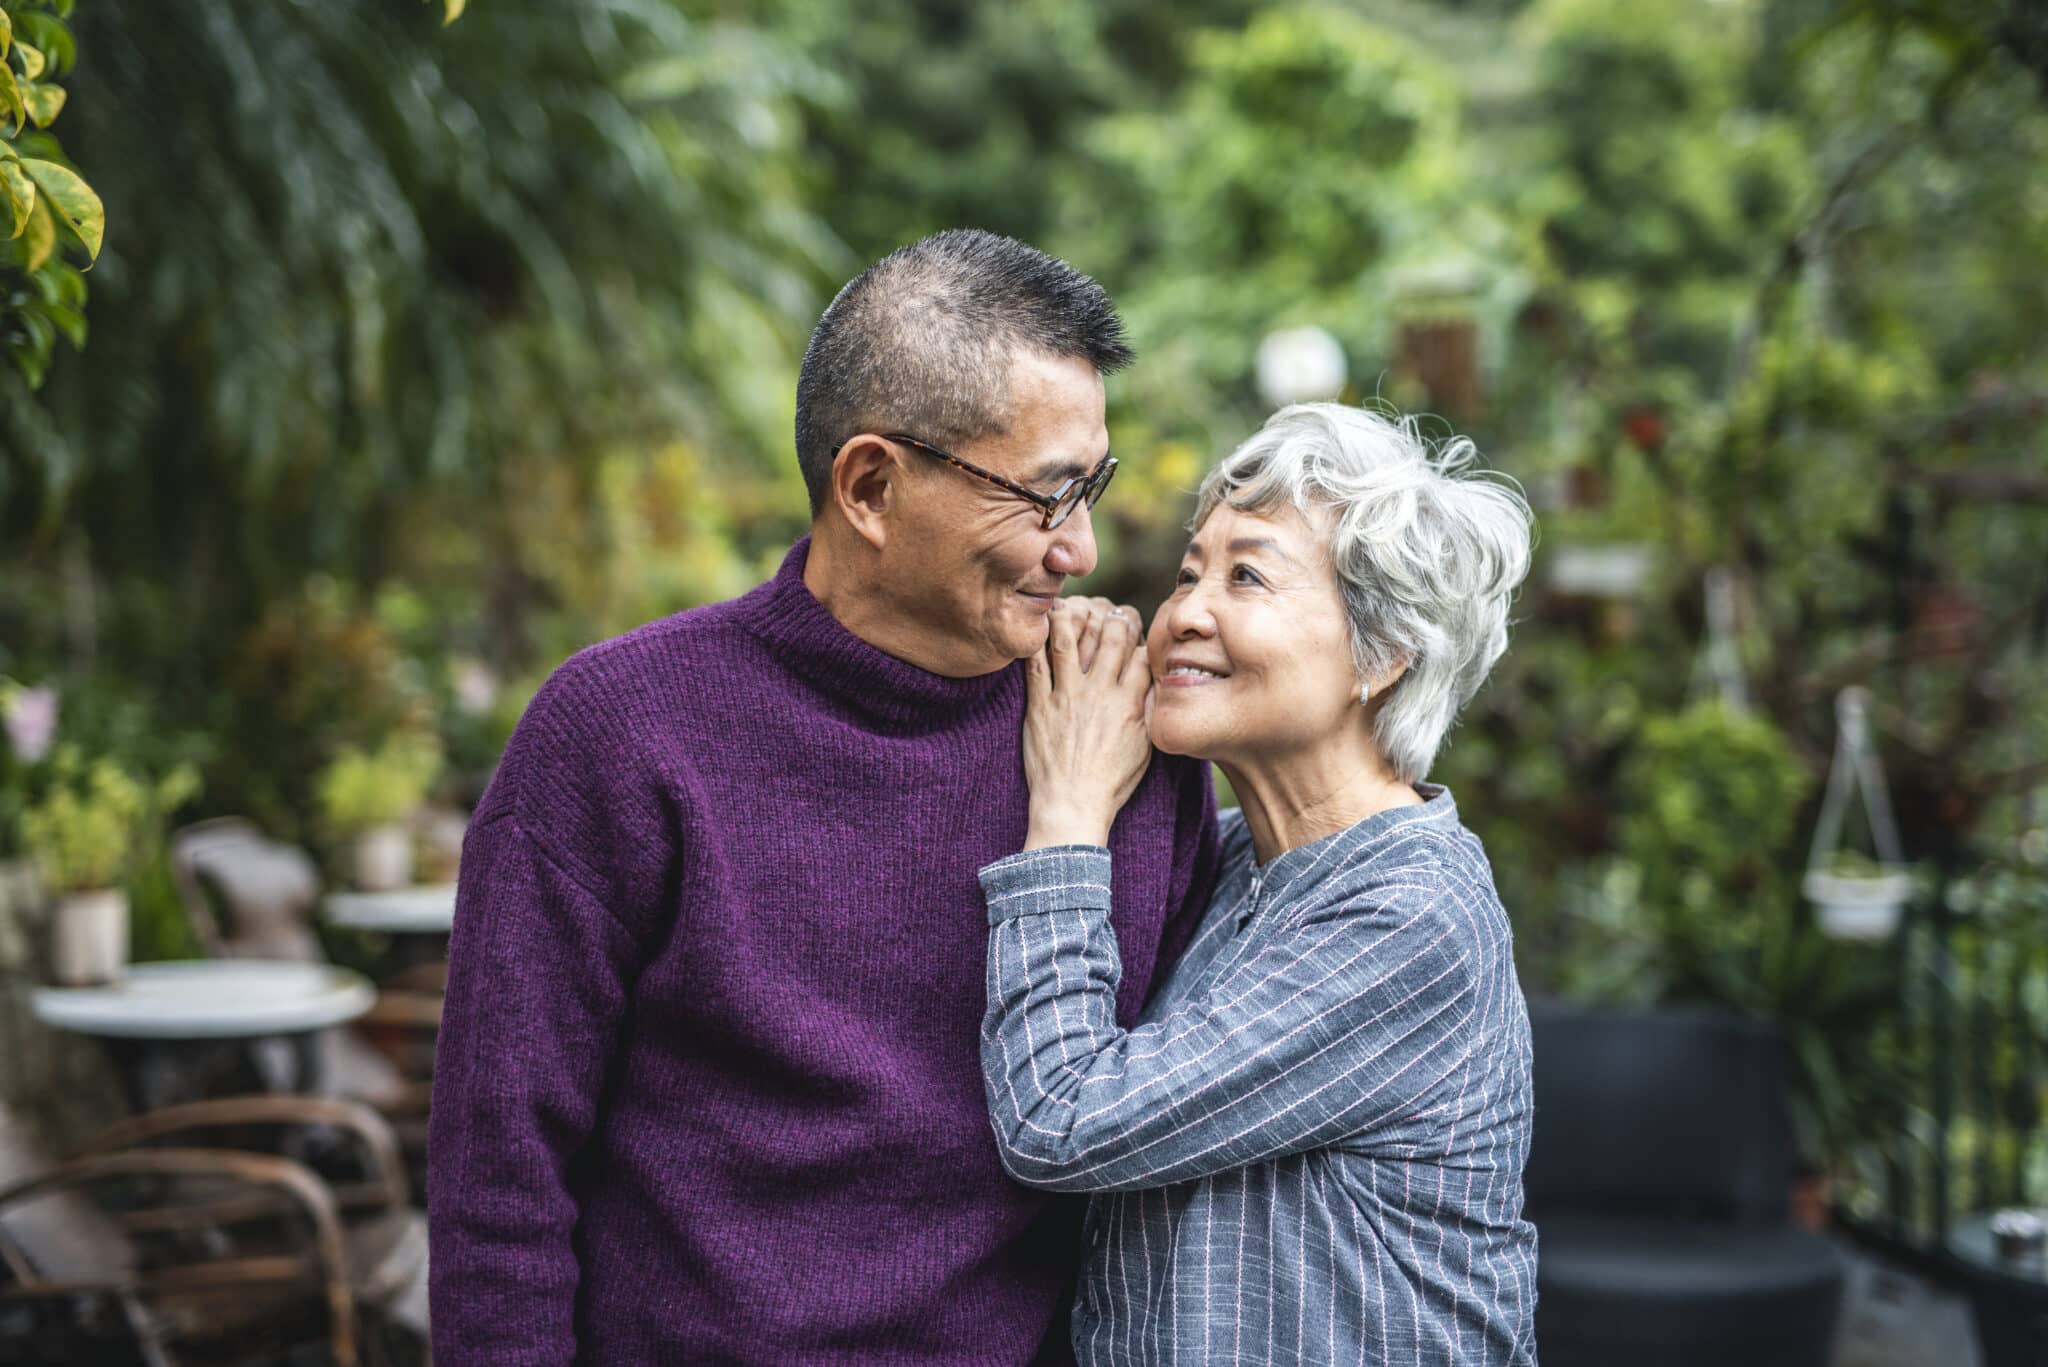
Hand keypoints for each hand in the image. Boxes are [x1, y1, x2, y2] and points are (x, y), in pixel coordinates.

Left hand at [1021, 598, 1154, 848]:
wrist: (1072, 805)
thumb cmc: (1111, 783)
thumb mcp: (1145, 748)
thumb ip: (1149, 711)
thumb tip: (1154, 683)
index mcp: (1129, 704)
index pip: (1142, 654)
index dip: (1142, 636)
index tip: (1136, 632)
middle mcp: (1100, 694)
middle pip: (1110, 638)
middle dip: (1113, 617)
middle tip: (1110, 611)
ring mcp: (1067, 697)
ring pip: (1068, 641)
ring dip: (1070, 617)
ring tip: (1069, 605)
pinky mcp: (1039, 706)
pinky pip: (1035, 665)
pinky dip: (1036, 642)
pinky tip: (1038, 628)